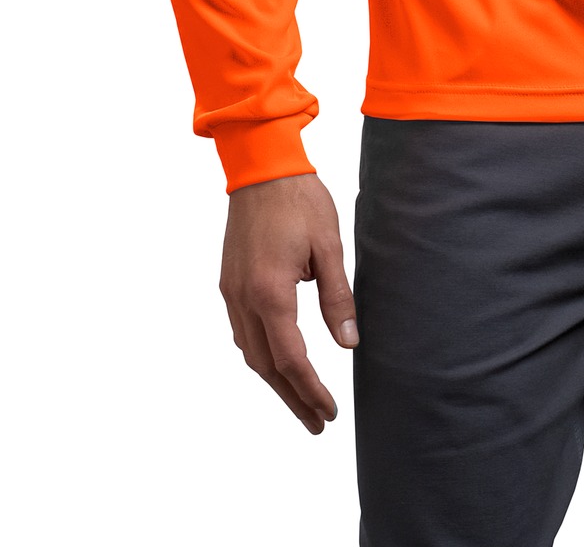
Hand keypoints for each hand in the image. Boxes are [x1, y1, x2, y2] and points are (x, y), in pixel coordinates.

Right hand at [219, 171, 358, 432]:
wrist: (261, 167)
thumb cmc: (299, 200)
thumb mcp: (329, 246)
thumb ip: (337, 298)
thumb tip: (349, 343)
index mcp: (270, 292)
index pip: (291, 359)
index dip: (310, 390)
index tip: (328, 411)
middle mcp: (244, 298)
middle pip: (265, 366)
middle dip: (292, 398)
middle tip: (316, 423)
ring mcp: (231, 291)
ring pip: (249, 352)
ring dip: (274, 380)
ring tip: (299, 400)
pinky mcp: (229, 281)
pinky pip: (241, 331)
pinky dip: (259, 354)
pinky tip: (275, 360)